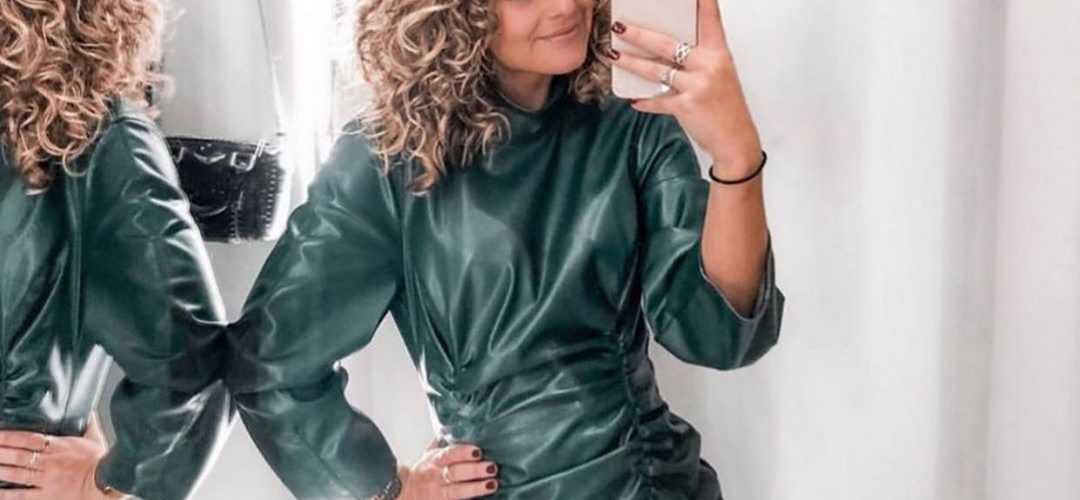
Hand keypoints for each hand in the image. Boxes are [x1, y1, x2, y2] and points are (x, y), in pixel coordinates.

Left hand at [0, 419, 118, 498]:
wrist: (107, 483)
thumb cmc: (102, 461)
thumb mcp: (95, 438)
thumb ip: (88, 423)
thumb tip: (88, 410)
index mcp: (59, 446)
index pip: (29, 439)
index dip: (10, 436)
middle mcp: (49, 462)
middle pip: (19, 456)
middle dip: (1, 452)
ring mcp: (47, 480)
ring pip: (17, 474)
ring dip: (1, 469)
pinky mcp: (48, 496)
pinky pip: (23, 495)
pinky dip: (8, 493)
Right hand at [396, 437, 498, 498]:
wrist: (405, 492)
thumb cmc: (423, 473)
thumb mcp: (428, 455)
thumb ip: (442, 442)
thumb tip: (454, 426)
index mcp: (434, 460)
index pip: (449, 454)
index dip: (463, 452)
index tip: (478, 450)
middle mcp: (437, 476)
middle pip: (455, 473)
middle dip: (474, 470)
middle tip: (491, 467)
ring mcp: (439, 492)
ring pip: (457, 491)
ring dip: (476, 487)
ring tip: (492, 484)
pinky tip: (484, 499)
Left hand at [608, 0, 762, 176]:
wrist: (736, 141)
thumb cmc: (726, 107)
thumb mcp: (719, 75)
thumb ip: (698, 59)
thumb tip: (667, 50)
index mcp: (719, 53)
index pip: (710, 19)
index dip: (703, 2)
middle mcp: (709, 65)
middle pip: (668, 44)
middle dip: (640, 34)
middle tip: (620, 26)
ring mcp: (698, 86)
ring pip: (656, 70)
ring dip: (632, 63)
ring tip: (615, 56)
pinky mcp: (686, 106)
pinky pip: (658, 100)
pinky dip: (645, 102)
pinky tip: (634, 100)